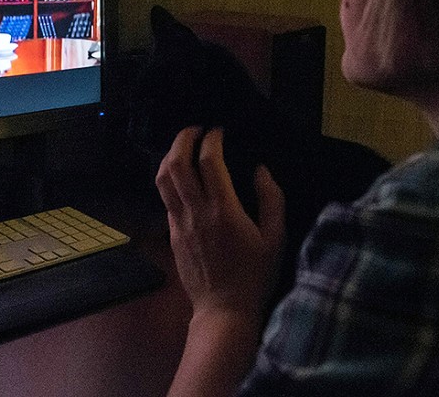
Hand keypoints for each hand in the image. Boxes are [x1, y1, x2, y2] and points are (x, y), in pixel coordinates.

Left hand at [156, 126, 284, 395]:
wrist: (224, 310)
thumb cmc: (255, 275)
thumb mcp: (275, 238)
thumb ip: (271, 199)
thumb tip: (260, 170)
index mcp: (224, 210)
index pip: (209, 162)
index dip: (212, 139)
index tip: (219, 130)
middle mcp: (196, 212)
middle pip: (177, 164)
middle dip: (183, 139)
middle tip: (195, 129)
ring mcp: (180, 223)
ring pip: (163, 179)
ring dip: (170, 156)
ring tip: (183, 146)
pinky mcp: (172, 234)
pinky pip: (165, 198)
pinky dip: (170, 179)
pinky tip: (182, 176)